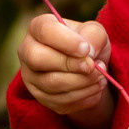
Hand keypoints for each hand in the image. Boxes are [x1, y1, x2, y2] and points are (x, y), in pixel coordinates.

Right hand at [17, 11, 113, 127]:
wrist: (88, 68)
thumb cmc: (88, 43)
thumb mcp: (95, 32)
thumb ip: (94, 35)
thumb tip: (89, 53)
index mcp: (38, 27)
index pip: (44, 31)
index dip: (66, 41)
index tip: (86, 49)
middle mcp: (27, 51)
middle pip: (38, 59)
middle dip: (69, 64)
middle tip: (92, 66)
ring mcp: (31, 77)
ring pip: (51, 83)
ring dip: (81, 82)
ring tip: (100, 76)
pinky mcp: (41, 97)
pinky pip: (60, 101)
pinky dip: (83, 96)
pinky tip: (95, 87)